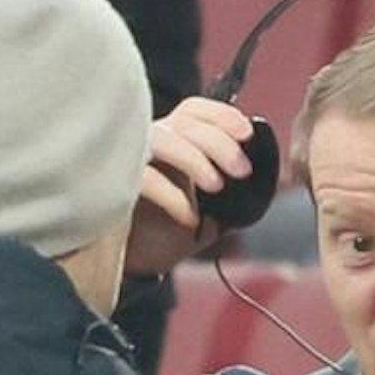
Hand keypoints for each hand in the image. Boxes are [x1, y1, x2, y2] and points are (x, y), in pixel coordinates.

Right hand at [125, 97, 255, 275]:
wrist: (137, 263)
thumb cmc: (169, 231)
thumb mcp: (210, 212)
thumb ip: (230, 195)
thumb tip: (258, 190)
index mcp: (174, 140)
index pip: (195, 111)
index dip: (222, 115)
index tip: (247, 133)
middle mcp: (151, 143)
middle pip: (185, 123)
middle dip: (219, 142)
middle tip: (242, 170)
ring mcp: (130, 160)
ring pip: (162, 139)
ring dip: (194, 158)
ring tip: (217, 186)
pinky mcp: (116, 184)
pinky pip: (143, 177)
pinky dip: (172, 195)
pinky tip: (189, 218)